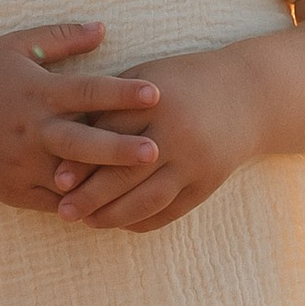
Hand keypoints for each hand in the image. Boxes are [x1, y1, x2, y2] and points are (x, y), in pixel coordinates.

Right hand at [0, 20, 164, 215]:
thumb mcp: (15, 46)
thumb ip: (61, 37)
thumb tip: (104, 27)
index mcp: (36, 91)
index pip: (86, 91)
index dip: (121, 92)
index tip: (155, 93)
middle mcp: (31, 129)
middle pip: (81, 141)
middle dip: (119, 148)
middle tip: (155, 151)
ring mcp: (21, 164)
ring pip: (70, 179)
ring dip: (105, 185)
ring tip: (144, 189)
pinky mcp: (13, 190)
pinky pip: (54, 202)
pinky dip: (82, 205)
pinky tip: (114, 207)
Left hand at [45, 44, 258, 231]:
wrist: (249, 95)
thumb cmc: (182, 83)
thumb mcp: (146, 82)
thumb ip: (110, 107)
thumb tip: (66, 139)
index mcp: (156, 102)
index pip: (110, 137)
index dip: (81, 160)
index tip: (55, 180)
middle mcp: (177, 134)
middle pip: (126, 174)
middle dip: (91, 197)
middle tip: (63, 212)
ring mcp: (196, 163)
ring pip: (148, 200)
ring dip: (114, 216)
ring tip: (88, 222)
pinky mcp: (208, 184)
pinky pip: (170, 211)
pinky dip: (142, 221)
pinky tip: (119, 223)